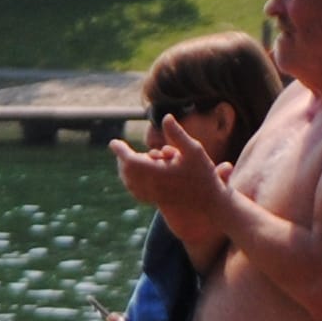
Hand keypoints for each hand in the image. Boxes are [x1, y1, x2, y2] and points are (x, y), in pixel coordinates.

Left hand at [110, 125, 229, 226]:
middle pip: (127, 169)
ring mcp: (149, 195)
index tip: (114, 142)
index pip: (130, 160)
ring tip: (152, 161)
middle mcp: (150, 186)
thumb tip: (166, 117)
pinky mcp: (151, 200)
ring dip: (131, 166)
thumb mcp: (194, 151)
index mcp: (158, 173)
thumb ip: (178, 134)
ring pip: (128, 179)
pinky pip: (133, 188)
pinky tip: (143, 171)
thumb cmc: (202, 174)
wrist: (207, 202)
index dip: (120, 150)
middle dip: (128, 156)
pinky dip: (132, 178)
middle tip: (142, 151)